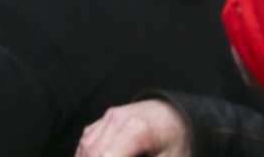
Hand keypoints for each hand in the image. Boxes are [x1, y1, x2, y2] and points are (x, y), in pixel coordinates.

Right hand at [76, 100, 190, 156]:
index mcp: (137, 130)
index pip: (108, 155)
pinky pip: (88, 138)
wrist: (176, 112)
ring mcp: (110, 117)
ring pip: (87, 144)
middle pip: (94, 151)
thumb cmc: (177, 139)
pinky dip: (85, 153)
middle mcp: (119, 120)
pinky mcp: (105, 118)